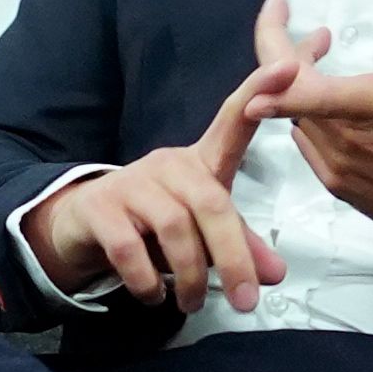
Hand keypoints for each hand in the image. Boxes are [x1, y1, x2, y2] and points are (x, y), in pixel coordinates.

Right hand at [25, 20, 318, 312]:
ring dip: (191, 276)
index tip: (290, 67)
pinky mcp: (99, 207)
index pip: (233, 120)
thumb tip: (276, 275)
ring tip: (194, 304)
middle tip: (247, 300)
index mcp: (200, 163)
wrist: (82, 226)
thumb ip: (239, 247)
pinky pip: (129, 248)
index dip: (259, 92)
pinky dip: (147, 280)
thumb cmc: (152, 223)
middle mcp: (168, 165)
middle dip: (233, 256)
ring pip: (174, 228)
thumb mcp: (201, 232)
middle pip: (212, 203)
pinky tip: (154, 295)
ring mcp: (131, 183)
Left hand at [249, 0, 372, 255]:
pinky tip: (333, 107)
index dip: (273, 51)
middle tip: (319, 37)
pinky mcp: (339, 186)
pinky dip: (309, 117)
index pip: (303, 87)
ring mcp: (340, 166)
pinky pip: (307, 144)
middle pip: (290, 91)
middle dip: (292, 54)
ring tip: (324, 63)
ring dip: (301, 87)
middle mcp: (348, 139)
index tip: (274, 13)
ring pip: (297, 117)